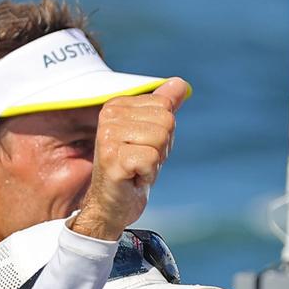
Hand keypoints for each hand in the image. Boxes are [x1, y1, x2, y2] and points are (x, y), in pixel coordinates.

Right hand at [71, 80, 190, 239]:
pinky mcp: (112, 159)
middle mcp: (108, 116)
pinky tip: (134, 177)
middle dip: (162, 147)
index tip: (145, 146)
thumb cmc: (133, 168)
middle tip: (142, 160)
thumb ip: (165, 106)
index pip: (165, 107)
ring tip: (137, 168)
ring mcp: (108, 137)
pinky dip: (149, 173)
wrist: (112, 205)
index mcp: (117, 105)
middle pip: (166, 121)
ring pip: (160, 138)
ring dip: (155, 160)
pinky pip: (152, 158)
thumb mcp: (152, 133)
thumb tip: (181, 83)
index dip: (164, 132)